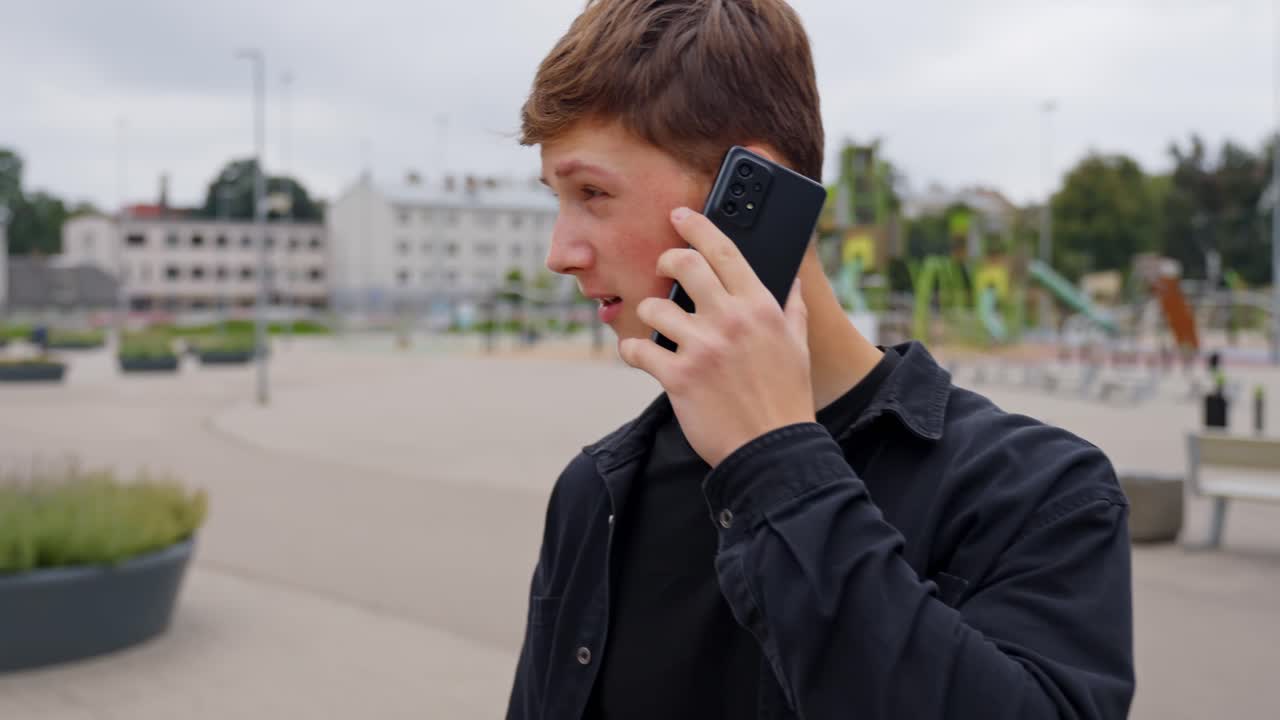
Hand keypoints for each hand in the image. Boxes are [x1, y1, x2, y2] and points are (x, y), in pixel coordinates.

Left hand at [619, 206, 814, 467]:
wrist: (772, 450)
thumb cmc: (786, 398)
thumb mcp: (798, 347)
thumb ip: (792, 309)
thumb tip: (791, 281)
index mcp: (761, 307)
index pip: (724, 251)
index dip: (698, 227)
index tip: (680, 216)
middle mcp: (730, 319)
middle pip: (684, 265)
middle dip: (667, 260)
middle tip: (664, 269)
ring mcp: (702, 347)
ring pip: (654, 307)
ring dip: (650, 314)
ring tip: (658, 329)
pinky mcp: (678, 377)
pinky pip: (638, 349)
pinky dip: (633, 351)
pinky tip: (640, 355)